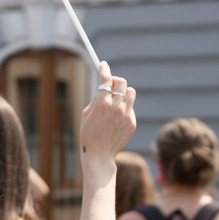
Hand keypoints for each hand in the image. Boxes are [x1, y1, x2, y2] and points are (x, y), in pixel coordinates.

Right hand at [80, 61, 136, 175]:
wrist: (99, 154)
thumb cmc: (88, 133)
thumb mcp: (86, 113)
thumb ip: (96, 99)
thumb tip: (104, 89)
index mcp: (102, 103)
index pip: (106, 79)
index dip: (104, 69)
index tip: (103, 64)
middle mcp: (116, 107)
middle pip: (122, 82)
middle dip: (116, 81)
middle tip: (111, 85)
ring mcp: (126, 114)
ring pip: (131, 92)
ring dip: (124, 92)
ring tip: (117, 99)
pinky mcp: (132, 122)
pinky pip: (131, 108)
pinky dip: (125, 108)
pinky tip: (117, 117)